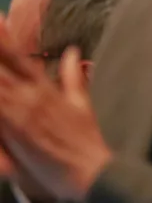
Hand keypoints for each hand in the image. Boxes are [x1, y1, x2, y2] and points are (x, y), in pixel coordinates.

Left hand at [0, 24, 111, 201]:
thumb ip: (71, 77)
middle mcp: (29, 97)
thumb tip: (72, 52)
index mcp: (44, 89)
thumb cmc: (85, 140)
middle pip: (2, 66)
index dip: (5, 36)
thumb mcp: (81, 104)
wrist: (88, 170)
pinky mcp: (11, 133)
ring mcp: (18, 115)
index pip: (19, 56)